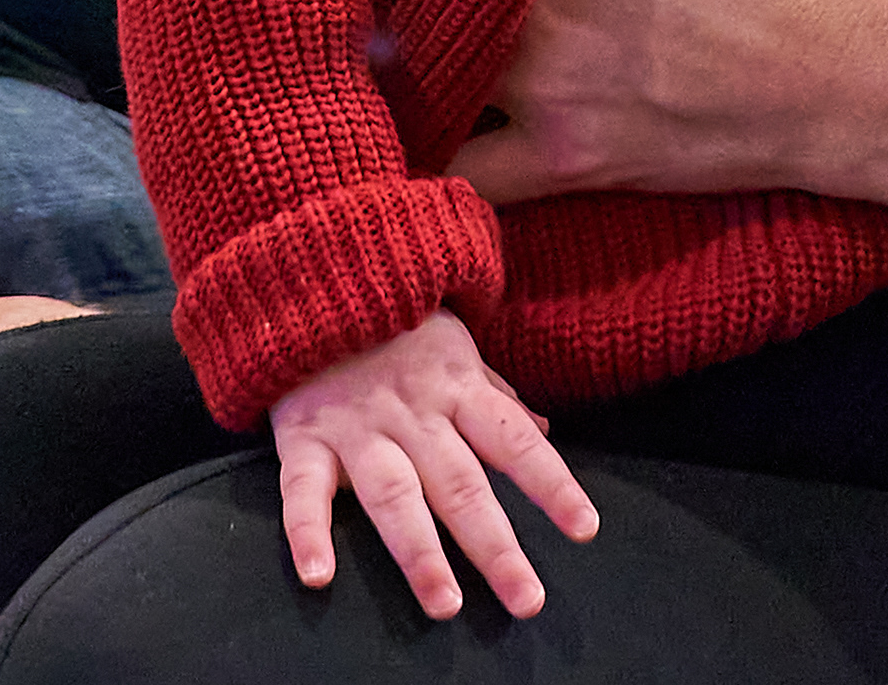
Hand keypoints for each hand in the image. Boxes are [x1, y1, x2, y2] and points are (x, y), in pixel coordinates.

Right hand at [266, 311, 595, 620]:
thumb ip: (496, 394)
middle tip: (527, 601)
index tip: (584, 529)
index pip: (515, 442)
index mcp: (457, 389)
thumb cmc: (394, 322)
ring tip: (445, 604)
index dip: (553, 485)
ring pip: (394, 496)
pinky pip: (303, 491)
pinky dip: (307, 533)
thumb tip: (544, 433)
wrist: (313, 283)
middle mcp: (413, 413)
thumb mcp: (455, 345)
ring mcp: (357, 427)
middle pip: (462, 486)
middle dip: (496, 547)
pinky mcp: (303, 438)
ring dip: (420, 554)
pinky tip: (320, 575)